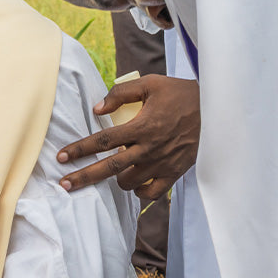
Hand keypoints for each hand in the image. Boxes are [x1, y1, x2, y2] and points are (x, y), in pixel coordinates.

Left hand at [57, 74, 199, 199]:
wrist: (216, 110)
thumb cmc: (181, 94)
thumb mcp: (151, 84)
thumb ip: (121, 94)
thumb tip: (97, 109)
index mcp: (142, 126)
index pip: (103, 141)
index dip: (80, 149)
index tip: (62, 157)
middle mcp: (149, 149)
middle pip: (110, 167)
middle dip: (84, 177)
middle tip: (65, 184)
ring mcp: (161, 164)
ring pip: (128, 182)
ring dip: (115, 179)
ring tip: (113, 170)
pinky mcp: (174, 173)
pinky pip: (151, 193)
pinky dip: (139, 191)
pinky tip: (134, 183)